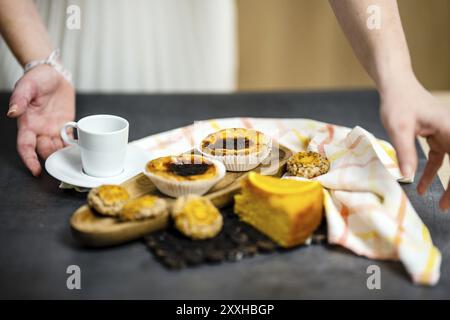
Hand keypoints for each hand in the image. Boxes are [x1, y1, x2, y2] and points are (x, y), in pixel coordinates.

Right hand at [7, 64, 74, 175]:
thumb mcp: (27, 85)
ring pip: (58, 149)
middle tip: (64, 165)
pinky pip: (69, 140)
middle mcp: (40, 130)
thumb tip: (12, 113)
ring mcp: (53, 129)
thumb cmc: (37, 78)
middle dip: (53, 159)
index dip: (29, 160)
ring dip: (65, 156)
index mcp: (27, 123)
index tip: (36, 170)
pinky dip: (75, 147)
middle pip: (44, 151)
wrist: (53, 72)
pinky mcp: (66, 125)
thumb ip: (20, 99)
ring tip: (76, 161)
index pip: (25, 147)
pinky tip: (83, 151)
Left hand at [379, 76, 449, 209]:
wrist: (396, 86)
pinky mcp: (437, 137)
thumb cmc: (398, 102)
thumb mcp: (399, 128)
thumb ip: (405, 152)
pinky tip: (420, 187)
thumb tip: (407, 177)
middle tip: (448, 207)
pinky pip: (439, 159)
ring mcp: (447, 135)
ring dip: (449, 184)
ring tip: (443, 205)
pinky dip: (431, 173)